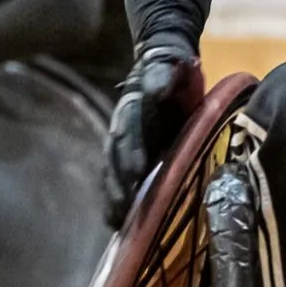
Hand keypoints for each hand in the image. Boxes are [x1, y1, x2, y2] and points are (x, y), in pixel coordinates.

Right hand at [105, 38, 202, 226]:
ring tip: (118, 220)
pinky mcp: (128, 154)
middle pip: (117, 155)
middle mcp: (124, 125)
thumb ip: (162, 75)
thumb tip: (157, 89)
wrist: (161, 65)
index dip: (132, 151)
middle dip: (120, 181)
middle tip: (126, 206)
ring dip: (115, 195)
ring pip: (113, 169)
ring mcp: (123, 140)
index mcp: (135, 106)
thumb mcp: (170, 66)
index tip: (137, 173)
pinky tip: (117, 221)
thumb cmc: (171, 69)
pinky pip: (117, 177)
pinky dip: (115, 199)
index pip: (130, 130)